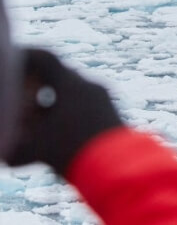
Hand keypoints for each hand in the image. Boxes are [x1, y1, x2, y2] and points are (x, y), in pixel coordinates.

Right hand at [6, 49, 122, 175]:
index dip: (25, 58)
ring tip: (39, 122)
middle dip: (38, 87)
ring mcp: (104, 99)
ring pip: (75, 93)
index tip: (14, 63)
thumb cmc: (73, 153)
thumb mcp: (35, 150)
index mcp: (71, 84)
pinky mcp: (113, 113)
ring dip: (54, 104)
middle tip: (23, 97)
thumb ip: (14, 149)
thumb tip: (6, 156)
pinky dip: (71, 114)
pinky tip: (61, 133)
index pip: (45, 58)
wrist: (118, 166)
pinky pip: (88, 105)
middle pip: (59, 77)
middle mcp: (90, 86)